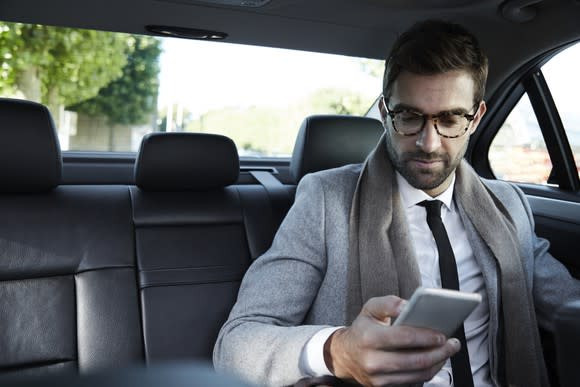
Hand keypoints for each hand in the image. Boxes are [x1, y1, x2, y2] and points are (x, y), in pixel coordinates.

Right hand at [325, 295, 460, 385]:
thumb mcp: (370, 309)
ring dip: (438, 363)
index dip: (426, 336)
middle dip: (439, 352)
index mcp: (369, 337)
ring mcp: (378, 377)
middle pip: (415, 360)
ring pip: (418, 374)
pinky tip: (436, 360)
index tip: (442, 334)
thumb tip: (408, 304)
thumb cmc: (363, 328)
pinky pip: (413, 381)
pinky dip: (428, 371)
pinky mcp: (383, 386)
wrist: (344, 355)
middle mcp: (372, 360)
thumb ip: (388, 302)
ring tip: (448, 351)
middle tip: (452, 343)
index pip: (404, 338)